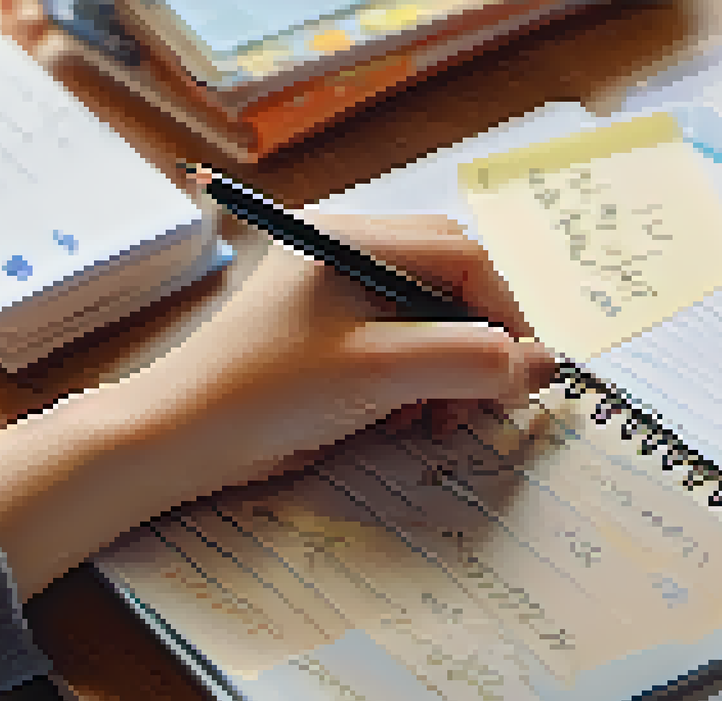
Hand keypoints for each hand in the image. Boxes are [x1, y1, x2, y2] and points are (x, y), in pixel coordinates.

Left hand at [0, 213, 556, 599]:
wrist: (180, 442)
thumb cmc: (266, 393)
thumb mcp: (377, 374)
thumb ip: (466, 362)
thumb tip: (541, 366)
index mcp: (352, 237)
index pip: (462, 256)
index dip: (504, 313)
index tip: (522, 372)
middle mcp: (350, 255)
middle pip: (453, 286)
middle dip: (478, 345)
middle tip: (486, 400)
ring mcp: (341, 298)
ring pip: (435, 322)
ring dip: (452, 373)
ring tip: (438, 421)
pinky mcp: (335, 340)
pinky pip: (406, 350)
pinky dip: (423, 386)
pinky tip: (406, 422)